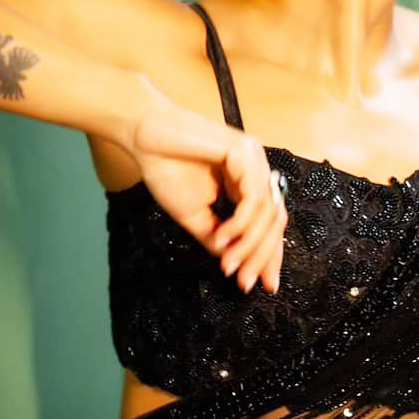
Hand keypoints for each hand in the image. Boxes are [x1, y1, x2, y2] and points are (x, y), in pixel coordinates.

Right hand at [122, 74, 287, 293]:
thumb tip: (235, 264)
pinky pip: (253, 198)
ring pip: (267, 212)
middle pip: (276, 219)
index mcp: (249, 179)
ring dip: (249, 245)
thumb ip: (218, 236)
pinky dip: (240, 224)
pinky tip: (222, 238)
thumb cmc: (165, 166)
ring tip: (228, 264)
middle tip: (247, 282)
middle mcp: (257, 167)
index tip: (263, 284)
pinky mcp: (243, 152)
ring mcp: (254, 157)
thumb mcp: (195, 214)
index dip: (270, 254)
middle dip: (263, 256)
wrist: (143, 135)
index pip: (270, 221)